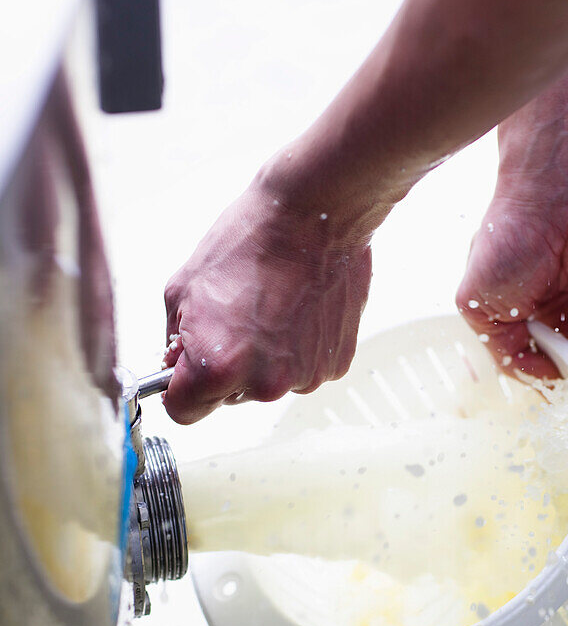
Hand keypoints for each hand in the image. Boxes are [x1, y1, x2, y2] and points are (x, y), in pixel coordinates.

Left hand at [163, 176, 372, 423]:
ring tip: (271, 308)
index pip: (184, 412)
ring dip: (264, 357)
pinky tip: (297, 311)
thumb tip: (178, 365)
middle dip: (224, 367)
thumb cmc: (251, 241)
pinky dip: (298, 349)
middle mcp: (264, 383)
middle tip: (235, 318)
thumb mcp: (183, 288)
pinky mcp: (335, 364)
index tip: (184, 373)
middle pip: (230, 398)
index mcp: (218, 368)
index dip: (180, 389)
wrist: (314, 213)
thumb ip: (175, 341)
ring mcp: (304, 377)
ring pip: (268, 383)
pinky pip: (302, 370)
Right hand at [457, 189, 567, 468]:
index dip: (529, 397)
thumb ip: (502, 349)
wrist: (559, 194)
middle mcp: (546, 321)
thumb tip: (532, 378)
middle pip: (558, 377)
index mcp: (509, 320)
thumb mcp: (477, 304)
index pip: (521, 370)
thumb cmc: (508, 232)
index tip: (538, 429)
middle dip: (564, 409)